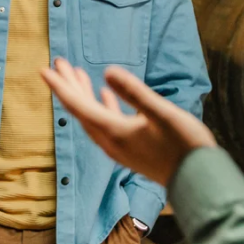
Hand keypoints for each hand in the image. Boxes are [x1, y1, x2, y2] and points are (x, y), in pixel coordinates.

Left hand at [39, 60, 213, 188]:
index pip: (78, 106)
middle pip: (80, 110)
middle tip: (58, 62)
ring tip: (78, 73)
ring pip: (92, 117)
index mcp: (114, 132)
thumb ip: (134, 92)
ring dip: (83, 94)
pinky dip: (102, 106)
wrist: (198, 182)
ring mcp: (119, 147)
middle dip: (69, 85)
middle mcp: (110, 141)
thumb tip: (107, 70)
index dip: (61, 86)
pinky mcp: (129, 149)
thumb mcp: (161, 113)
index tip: (44, 69)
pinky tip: (104, 95)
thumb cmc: (184, 146)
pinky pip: (106, 124)